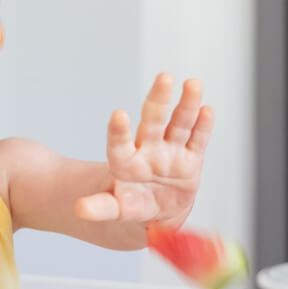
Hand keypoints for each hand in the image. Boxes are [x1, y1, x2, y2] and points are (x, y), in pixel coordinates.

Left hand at [75, 73, 212, 226]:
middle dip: (158, 100)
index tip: (118, 115)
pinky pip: (197, 140)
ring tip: (193, 84)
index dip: (118, 131)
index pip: (120, 144)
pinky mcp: (191, 158)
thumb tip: (80, 209)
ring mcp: (171, 151)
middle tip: (164, 78)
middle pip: (152, 122)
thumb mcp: (117, 209)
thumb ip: (101, 208)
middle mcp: (148, 149)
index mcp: (126, 162)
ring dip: (187, 105)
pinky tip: (207, 110)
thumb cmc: (132, 204)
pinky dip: (203, 126)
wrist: (157, 210)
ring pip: (179, 124)